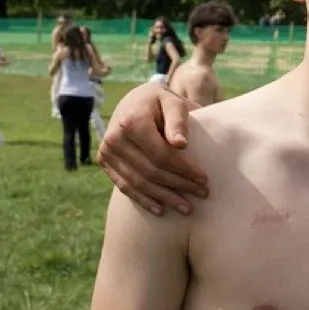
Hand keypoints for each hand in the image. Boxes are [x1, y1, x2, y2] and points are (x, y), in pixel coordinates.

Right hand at [96, 83, 208, 214]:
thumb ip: (178, 121)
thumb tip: (181, 145)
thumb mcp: (173, 103)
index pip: (161, 154)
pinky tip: (161, 209)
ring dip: (164, 198)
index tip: (204, 179)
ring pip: (138, 183)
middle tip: (203, 193)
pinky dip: (143, 199)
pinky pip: (124, 186)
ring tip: (187, 207)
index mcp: (132, 121)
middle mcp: (114, 137)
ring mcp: (106, 151)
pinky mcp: (104, 161)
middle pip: (150, 171)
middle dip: (179, 185)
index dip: (184, 170)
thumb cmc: (161, 102)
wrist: (134, 100)